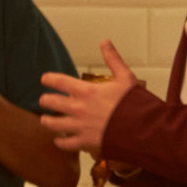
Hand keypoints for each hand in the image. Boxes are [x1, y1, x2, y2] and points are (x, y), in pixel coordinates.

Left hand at [39, 41, 139, 155]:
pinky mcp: (85, 141)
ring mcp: (80, 126)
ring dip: (48, 121)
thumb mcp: (125, 77)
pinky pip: (66, 144)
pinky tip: (59, 141)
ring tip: (45, 119)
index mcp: (86, 91)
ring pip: (53, 124)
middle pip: (51, 102)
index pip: (59, 81)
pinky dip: (60, 143)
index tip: (44, 79)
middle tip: (44, 100)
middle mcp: (79, 108)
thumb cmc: (134, 103)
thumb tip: (105, 42)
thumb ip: (113, 59)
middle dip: (45, 100)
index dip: (49, 79)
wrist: (142, 128)